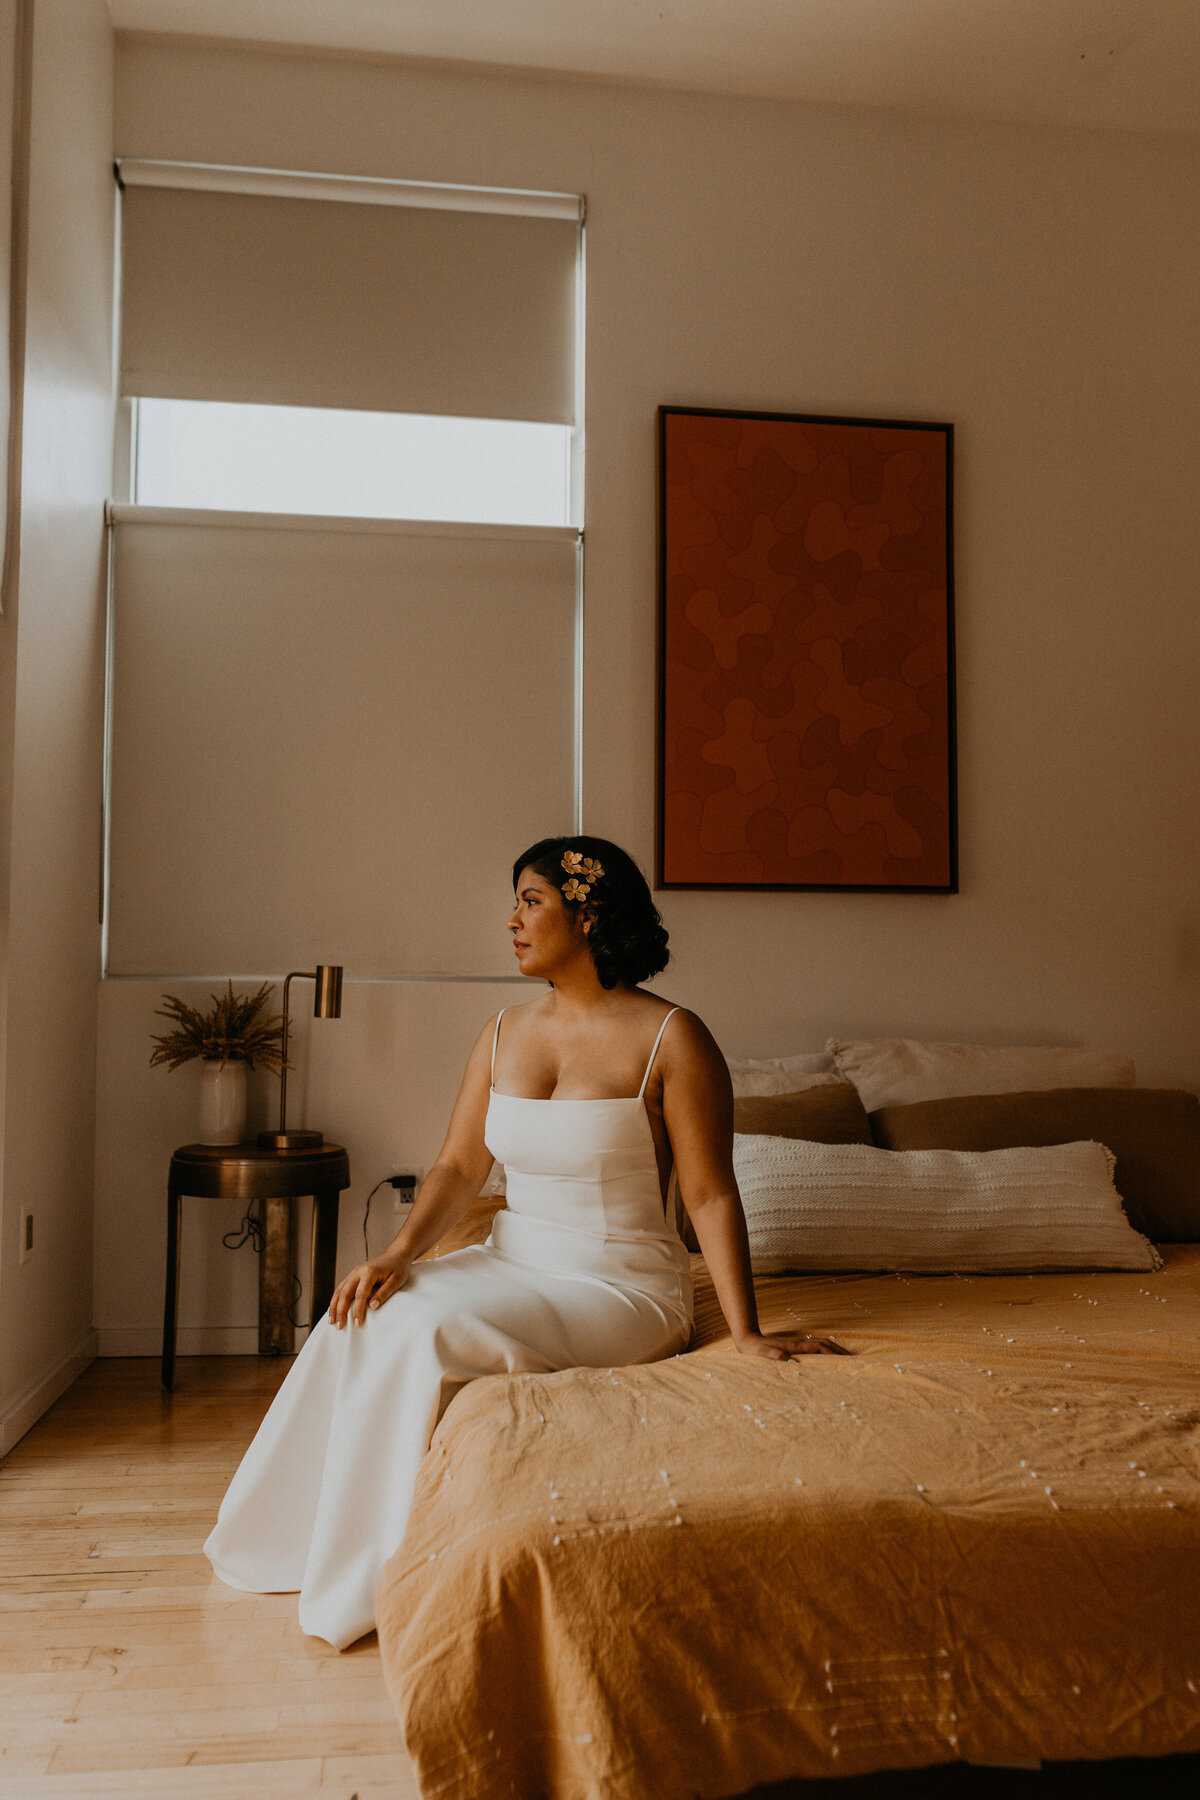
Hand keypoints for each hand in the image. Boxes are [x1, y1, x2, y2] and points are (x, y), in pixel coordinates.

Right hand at [328, 1251, 412, 1329]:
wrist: (396, 1255)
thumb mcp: (396, 1281)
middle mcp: (358, 1271)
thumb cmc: (399, 1268)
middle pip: (344, 1293)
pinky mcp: (353, 1275)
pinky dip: (335, 1300)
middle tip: (339, 1326)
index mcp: (369, 1272)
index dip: (357, 1310)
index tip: (357, 1323)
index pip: (360, 1294)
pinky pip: (341, 1288)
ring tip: (332, 1321)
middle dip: (340, 1311)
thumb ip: (384, 1293)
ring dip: (334, 1306)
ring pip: (339, 1290)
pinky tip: (333, 1310)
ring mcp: (354, 1272)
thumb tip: (372, 1306)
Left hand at [735, 1329, 850, 1359]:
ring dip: (835, 1349)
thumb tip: (789, 1361)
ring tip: (846, 1359)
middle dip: (839, 1350)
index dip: (833, 1352)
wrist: (748, 1341)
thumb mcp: (763, 1355)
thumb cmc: (755, 1351)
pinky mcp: (795, 1348)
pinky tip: (828, 1358)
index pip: (819, 1347)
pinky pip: (816, 1347)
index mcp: (795, 1347)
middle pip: (825, 1343)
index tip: (845, 1359)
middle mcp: (799, 1343)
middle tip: (854, 1359)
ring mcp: (798, 1344)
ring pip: (822, 1344)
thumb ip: (774, 1357)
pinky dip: (827, 1350)